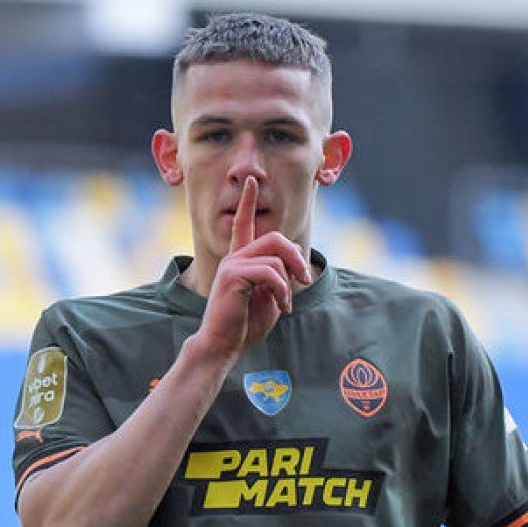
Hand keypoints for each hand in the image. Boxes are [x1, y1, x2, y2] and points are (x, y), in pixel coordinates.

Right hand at [194, 176, 311, 359]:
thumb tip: (294, 252)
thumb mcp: (271, 297)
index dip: (247, 202)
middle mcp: (234, 257)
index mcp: (240, 260)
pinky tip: (282, 307)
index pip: (243, 224)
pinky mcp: (233, 276)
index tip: (251, 181)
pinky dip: (282, 290)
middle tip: (304, 280)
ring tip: (286, 304)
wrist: (223, 345)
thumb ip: (280, 274)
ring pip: (275, 256)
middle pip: (275, 238)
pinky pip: (270, 273)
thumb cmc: (245, 325)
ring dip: (289, 282)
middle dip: (296, 257)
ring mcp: (232, 265)